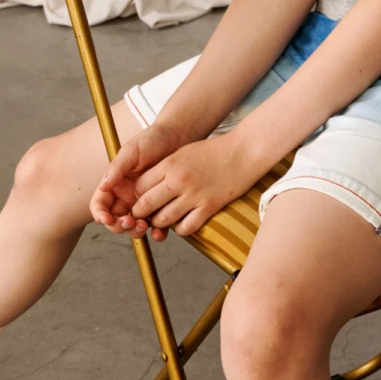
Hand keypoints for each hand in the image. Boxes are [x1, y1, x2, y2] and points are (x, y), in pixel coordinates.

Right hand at [91, 122, 189, 240]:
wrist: (177, 139)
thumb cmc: (152, 141)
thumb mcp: (132, 152)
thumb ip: (117, 168)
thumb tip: (103, 186)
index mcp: (114, 185)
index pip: (100, 205)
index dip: (100, 214)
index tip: (107, 219)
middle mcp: (126, 197)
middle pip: (115, 221)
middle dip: (119, 226)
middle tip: (130, 223)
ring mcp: (143, 204)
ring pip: (133, 227)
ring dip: (135, 231)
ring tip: (144, 226)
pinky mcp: (160, 208)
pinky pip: (155, 226)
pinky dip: (156, 232)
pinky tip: (159, 232)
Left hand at [127, 136, 262, 238]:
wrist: (244, 151)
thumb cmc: (214, 151)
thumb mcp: (183, 153)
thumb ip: (165, 168)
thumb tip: (147, 185)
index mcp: (169, 164)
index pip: (139, 187)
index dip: (136, 196)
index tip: (139, 199)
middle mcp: (178, 180)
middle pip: (146, 205)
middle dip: (141, 213)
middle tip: (143, 216)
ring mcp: (194, 195)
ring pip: (163, 219)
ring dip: (159, 223)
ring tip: (162, 220)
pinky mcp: (209, 207)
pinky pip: (186, 227)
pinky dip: (180, 229)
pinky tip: (183, 223)